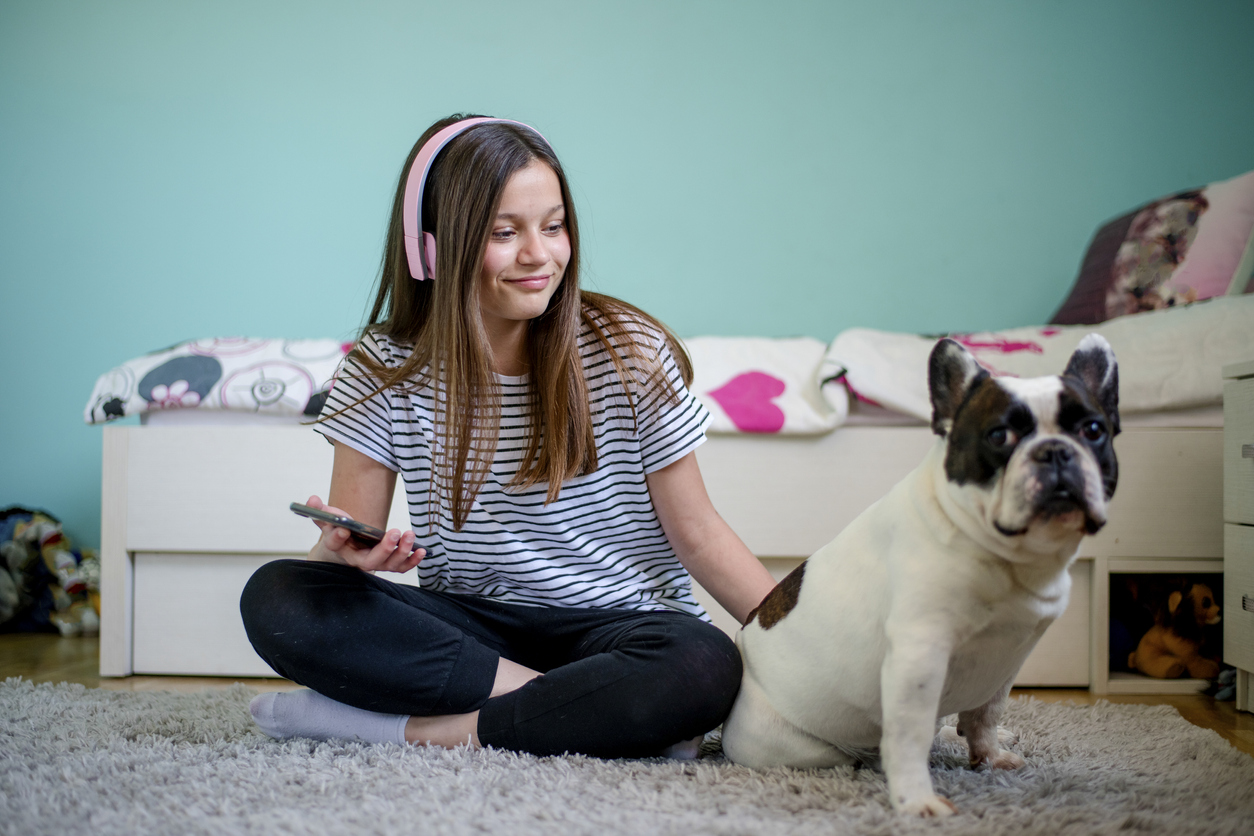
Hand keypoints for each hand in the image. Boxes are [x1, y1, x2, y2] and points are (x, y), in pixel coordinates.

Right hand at [302, 495, 424, 573]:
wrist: (346, 546)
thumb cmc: (338, 529)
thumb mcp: (327, 518)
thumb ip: (320, 510)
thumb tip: (312, 499)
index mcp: (338, 547)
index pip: (335, 544)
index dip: (337, 537)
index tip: (343, 527)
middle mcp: (356, 559)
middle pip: (370, 562)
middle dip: (384, 549)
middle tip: (394, 532)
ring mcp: (374, 563)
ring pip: (388, 565)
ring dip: (401, 552)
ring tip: (409, 534)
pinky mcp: (388, 563)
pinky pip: (401, 567)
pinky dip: (412, 561)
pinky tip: (423, 550)